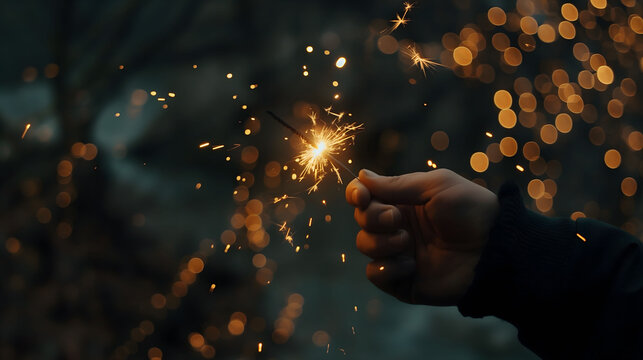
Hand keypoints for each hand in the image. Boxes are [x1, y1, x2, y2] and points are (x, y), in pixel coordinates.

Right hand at [345, 168, 498, 305]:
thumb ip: (397, 184)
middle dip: (373, 217)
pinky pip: (375, 273)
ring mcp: (399, 253)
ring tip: (407, 242)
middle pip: (361, 219)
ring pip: (364, 245)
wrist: (493, 250)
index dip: (356, 194)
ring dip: (380, 242)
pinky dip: (387, 268)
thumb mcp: (437, 186)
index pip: (365, 195)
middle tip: (397, 218)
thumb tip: (363, 176)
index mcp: (403, 201)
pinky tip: (411, 265)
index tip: (361, 196)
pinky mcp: (402, 280)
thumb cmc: (471, 210)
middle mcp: (397, 226)